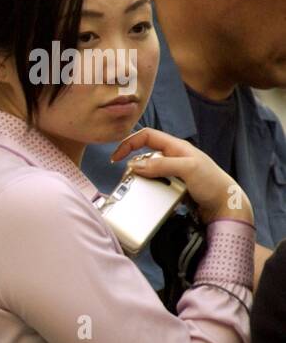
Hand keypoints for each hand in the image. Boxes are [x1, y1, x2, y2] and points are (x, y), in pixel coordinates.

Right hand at [110, 128, 253, 224]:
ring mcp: (173, 172)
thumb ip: (162, 165)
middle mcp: (173, 157)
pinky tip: (149, 197)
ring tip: (138, 190)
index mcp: (176, 147)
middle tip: (127, 180)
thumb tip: (134, 165)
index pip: (146, 136)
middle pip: (144, 155)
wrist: (226, 205)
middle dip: (132, 165)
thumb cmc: (213, 183)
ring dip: (140, 179)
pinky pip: (154, 184)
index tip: (116, 158)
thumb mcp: (188, 169)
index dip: (129, 143)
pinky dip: (148, 189)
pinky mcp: (173, 186)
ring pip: (147, 171)